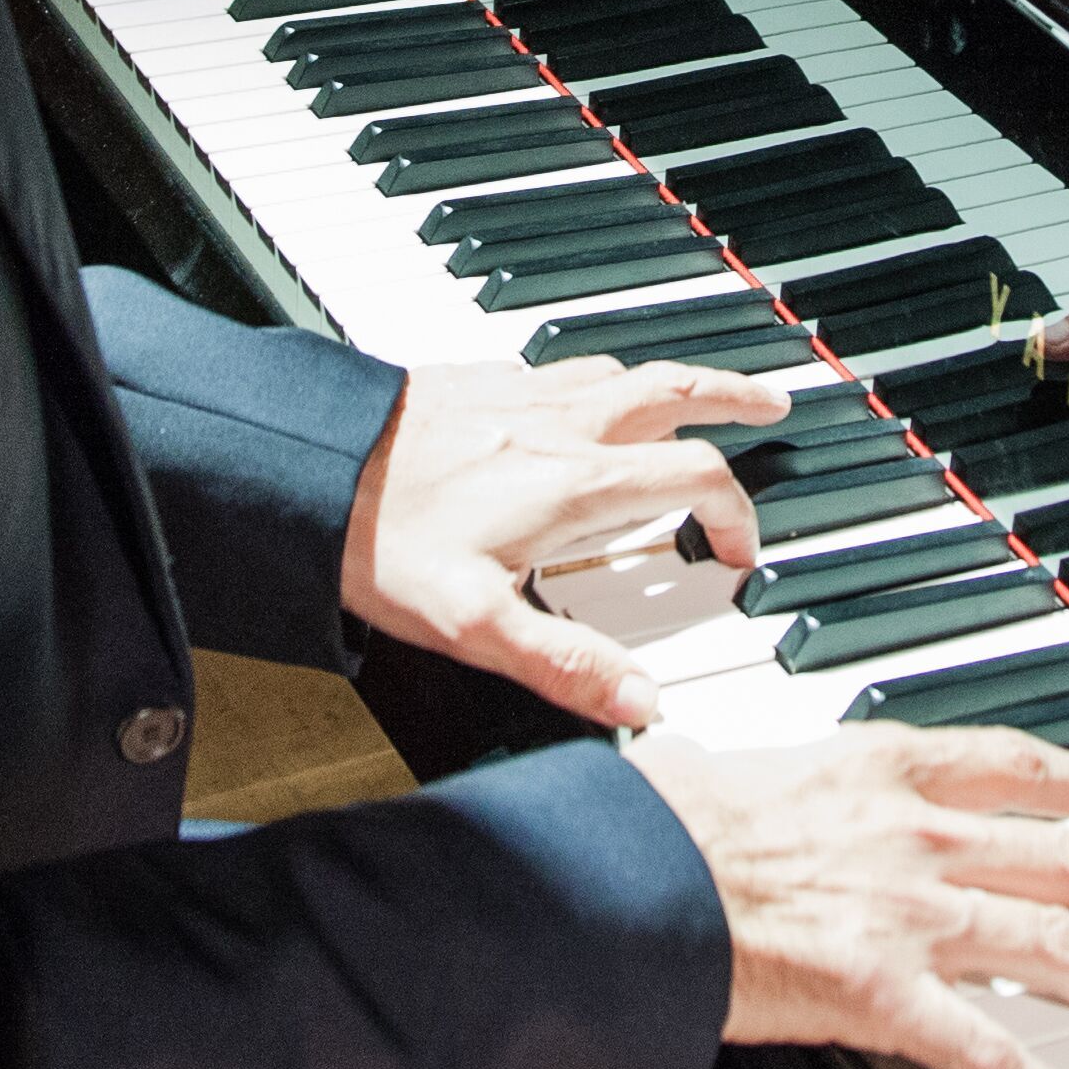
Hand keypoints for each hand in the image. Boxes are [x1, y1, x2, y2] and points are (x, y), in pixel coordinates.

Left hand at [345, 356, 780, 730]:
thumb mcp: (475, 626)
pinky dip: (600, 375)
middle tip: (768, 407)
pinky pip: (562, 365)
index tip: (738, 551)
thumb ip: (565, 665)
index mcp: (573, 484)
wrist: (301, 465)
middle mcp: (558, 426)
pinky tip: (580, 394)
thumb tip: (642, 703)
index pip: (695, 479)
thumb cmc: (378, 543)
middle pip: (675, 392)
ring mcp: (518, 393)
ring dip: (672, 381)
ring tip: (693, 394)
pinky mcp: (476, 378)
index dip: (736, 515)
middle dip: (731, 399)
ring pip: (621, 371)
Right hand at [634, 725, 1068, 1068]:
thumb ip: (799, 792)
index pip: (1010, 766)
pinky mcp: (886, 994)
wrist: (629, 874)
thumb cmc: (661, 823)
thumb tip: (778, 791)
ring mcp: (912, 915)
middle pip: (1066, 859)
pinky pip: (988, 1052)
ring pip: (1054, 943)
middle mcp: (917, 835)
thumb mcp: (748, 771)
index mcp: (881, 767)